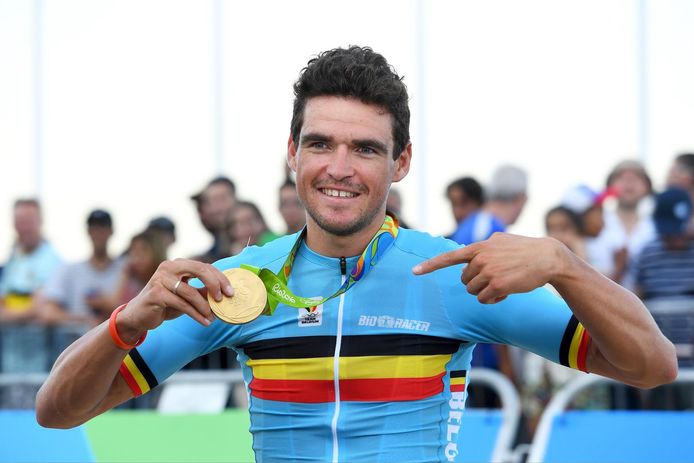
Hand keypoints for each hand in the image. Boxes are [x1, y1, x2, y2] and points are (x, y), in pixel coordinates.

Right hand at [116, 259, 233, 340]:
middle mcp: (169, 267)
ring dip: (205, 307)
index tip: (231, 292)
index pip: (204, 266)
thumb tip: (226, 294)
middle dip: (215, 284)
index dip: (220, 278)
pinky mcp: (155, 293)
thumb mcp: (187, 296)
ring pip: (190, 291)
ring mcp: (160, 279)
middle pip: (200, 270)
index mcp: (178, 264)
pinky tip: (204, 322)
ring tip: (213, 317)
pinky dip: (196, 314)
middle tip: (223, 299)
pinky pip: (182, 304)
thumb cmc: (165, 304)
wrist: (138, 316)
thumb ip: (203, 291)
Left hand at [412, 233, 566, 303]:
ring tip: (502, 283)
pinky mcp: (498, 285)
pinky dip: (493, 299)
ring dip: (485, 291)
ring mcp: (488, 272)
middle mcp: (480, 258)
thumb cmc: (525, 250)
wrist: (548, 258)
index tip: (414, 272)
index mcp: (479, 246)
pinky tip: (506, 292)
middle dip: (476, 282)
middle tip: (494, 277)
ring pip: (473, 291)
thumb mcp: (500, 240)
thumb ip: (482, 246)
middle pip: (464, 280)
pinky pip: (484, 299)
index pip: (449, 257)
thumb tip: (466, 254)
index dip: (430, 266)